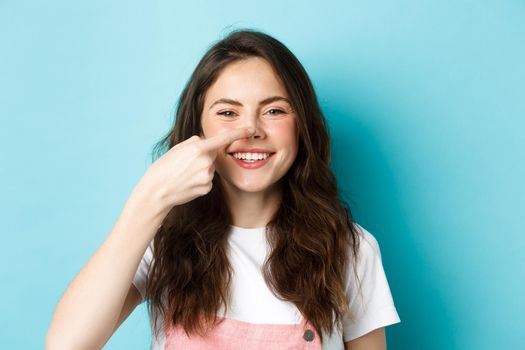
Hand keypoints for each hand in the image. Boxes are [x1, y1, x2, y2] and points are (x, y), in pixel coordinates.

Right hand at [138, 127, 255, 208]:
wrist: (156, 191)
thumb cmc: (163, 167)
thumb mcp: (177, 148)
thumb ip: (194, 142)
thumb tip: (205, 142)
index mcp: (197, 149)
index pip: (222, 139)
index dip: (238, 133)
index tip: (250, 129)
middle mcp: (205, 162)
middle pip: (213, 155)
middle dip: (204, 157)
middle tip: (185, 164)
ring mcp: (207, 176)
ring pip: (210, 168)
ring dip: (201, 169)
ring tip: (184, 174)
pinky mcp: (206, 188)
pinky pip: (208, 180)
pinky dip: (200, 181)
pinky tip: (187, 183)